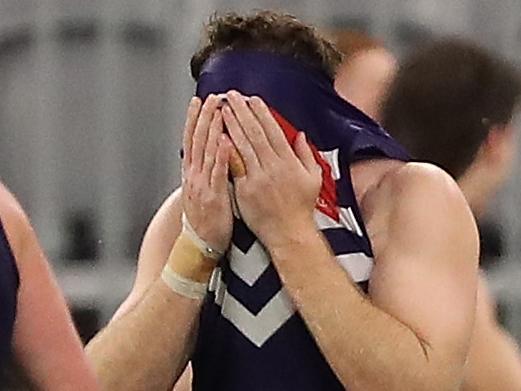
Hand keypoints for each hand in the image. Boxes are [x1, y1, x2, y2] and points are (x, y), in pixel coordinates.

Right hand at [182, 95, 233, 252]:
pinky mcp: (213, 196)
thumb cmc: (205, 219)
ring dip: (212, 128)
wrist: (200, 245)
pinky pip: (217, 172)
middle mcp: (193, 175)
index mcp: (191, 173)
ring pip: (205, 151)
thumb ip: (206, 171)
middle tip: (212, 97)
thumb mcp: (201, 191)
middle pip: (197, 139)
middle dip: (204, 116)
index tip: (200, 101)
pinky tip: (225, 140)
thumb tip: (215, 153)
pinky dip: (220, 155)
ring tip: (218, 109)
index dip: (195, 119)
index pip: (191, 139)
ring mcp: (201, 184)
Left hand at [222, 91, 321, 247]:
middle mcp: (273, 167)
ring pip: (243, 146)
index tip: (252, 99)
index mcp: (289, 162)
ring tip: (222, 110)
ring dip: (232, 125)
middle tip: (232, 96)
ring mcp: (258, 178)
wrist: (289, 233)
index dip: (261, 113)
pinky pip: (235, 166)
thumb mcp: (313, 178)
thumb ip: (306, 154)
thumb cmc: (301, 208)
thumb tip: (299, 135)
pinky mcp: (245, 190)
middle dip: (242, 112)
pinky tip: (219, 136)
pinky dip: (227, 150)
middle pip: (255, 133)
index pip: (273, 130)